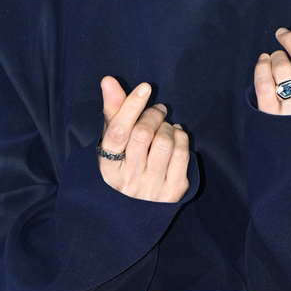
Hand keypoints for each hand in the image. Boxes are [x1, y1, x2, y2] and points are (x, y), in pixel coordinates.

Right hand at [98, 76, 189, 201]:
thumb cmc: (124, 164)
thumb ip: (113, 110)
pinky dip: (182, 137)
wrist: (137, 210)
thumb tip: (108, 80)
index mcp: (108, 166)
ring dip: (167, 126)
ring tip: (165, 127)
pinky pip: (182, 154)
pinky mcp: (173, 192)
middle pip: (143, 134)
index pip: (118, 132)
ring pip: (164, 142)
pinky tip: (176, 136)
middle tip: (158, 111)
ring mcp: (151, 188)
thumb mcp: (113, 141)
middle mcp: (127, 179)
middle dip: (153, 115)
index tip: (145, 87)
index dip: (132, 106)